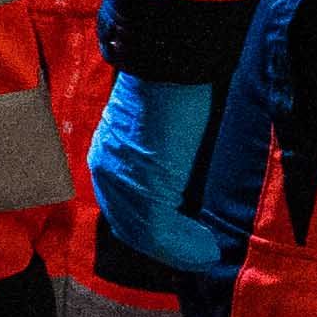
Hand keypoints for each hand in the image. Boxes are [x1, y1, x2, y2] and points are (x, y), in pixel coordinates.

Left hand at [90, 72, 229, 274]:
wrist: (173, 61)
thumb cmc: (176, 83)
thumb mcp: (170, 122)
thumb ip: (171, 154)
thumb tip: (190, 177)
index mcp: (109, 153)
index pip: (125, 203)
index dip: (153, 224)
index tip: (182, 235)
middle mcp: (108, 171)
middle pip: (132, 225)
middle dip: (165, 243)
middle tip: (196, 254)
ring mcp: (122, 182)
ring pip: (146, 233)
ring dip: (178, 250)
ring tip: (207, 255)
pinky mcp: (143, 189)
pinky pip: (160, 231)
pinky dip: (184, 247)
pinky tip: (208, 251)